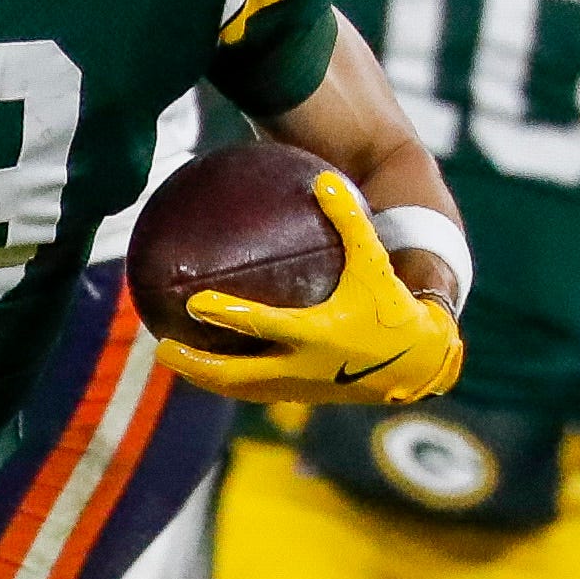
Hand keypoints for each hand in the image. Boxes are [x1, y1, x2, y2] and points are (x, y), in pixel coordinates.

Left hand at [154, 172, 464, 407]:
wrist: (418, 362)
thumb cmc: (395, 308)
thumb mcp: (375, 263)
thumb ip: (351, 221)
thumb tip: (324, 179)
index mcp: (317, 335)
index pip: (261, 326)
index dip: (227, 316)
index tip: (193, 304)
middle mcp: (302, 368)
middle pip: (235, 374)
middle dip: (196, 364)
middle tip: (161, 346)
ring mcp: (298, 388)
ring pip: (239, 389)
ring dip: (203, 378)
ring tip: (172, 359)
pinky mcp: (300, 398)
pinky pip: (254, 391)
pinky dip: (227, 380)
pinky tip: (207, 364)